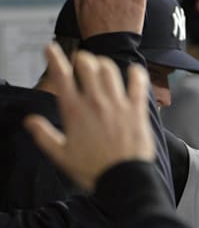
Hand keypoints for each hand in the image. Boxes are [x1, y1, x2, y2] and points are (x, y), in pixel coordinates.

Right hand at [24, 43, 154, 190]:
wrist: (123, 178)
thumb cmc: (93, 169)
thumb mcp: (61, 156)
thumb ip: (44, 135)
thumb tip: (30, 121)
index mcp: (74, 112)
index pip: (61, 76)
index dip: (54, 58)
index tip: (51, 48)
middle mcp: (95, 103)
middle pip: (87, 65)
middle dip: (82, 58)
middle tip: (81, 61)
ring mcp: (117, 104)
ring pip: (110, 69)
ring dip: (104, 64)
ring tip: (102, 67)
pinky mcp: (137, 109)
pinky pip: (138, 82)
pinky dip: (136, 73)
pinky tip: (133, 71)